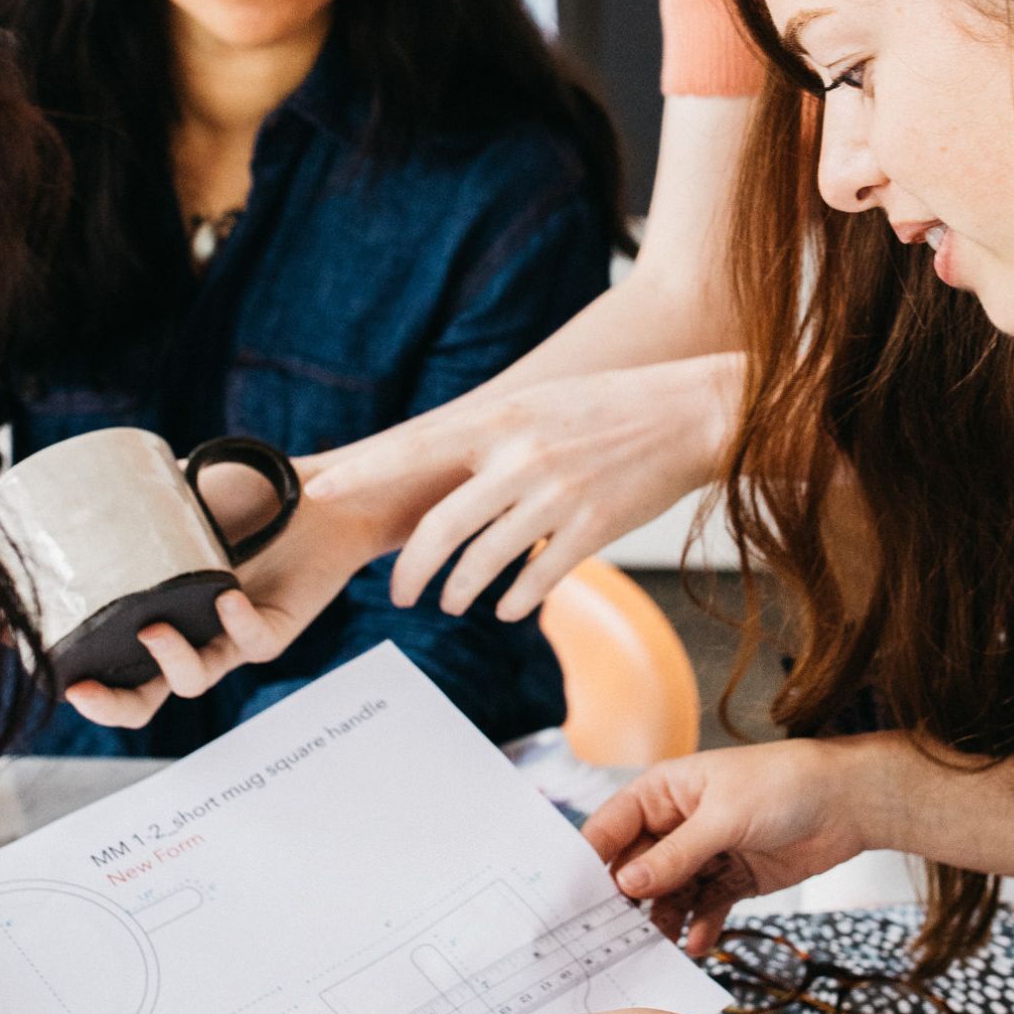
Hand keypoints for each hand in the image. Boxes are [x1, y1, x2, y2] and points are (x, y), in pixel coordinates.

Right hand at [63, 486, 382, 729]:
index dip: (66, 666)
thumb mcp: (171, 499)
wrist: (307, 490)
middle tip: (80, 689)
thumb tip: (58, 496)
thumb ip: (126, 505)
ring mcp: (228, 638)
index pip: (104, 661)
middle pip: (142, 698)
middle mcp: (187, 636)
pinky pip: (252, 641)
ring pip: (193, 680)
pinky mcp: (273, 630)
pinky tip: (228, 596)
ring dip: (169, 662)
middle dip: (109, 705)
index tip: (23, 649)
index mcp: (152, 613)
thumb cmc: (237, 496)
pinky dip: (237, 623)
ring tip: (154, 629)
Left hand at [305, 355, 743, 621]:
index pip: (415, 449)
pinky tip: (509, 608)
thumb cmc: (609, 409)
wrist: (691, 413)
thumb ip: (487, 437)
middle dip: (412, 570)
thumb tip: (434, 468)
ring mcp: (558, 494)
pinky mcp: (595, 526)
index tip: (321, 492)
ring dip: (461, 591)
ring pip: (485, 560)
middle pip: (441, 526)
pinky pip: (539, 578)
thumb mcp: (537, 405)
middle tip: (399, 596)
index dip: (365, 473)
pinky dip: (517, 600)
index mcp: (501, 419)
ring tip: (453, 603)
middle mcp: (521, 456)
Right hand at [583, 737, 880, 954]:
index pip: (611, 829)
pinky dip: (699, 927)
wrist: (849, 802)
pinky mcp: (731, 878)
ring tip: (656, 948)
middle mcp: (676, 824)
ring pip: (667, 895)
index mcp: (663, 792)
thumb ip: (675, 854)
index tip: (572, 902)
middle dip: (625, 903)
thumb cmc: (784, 784)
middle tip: (610, 939)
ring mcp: (704, 853)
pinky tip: (697, 944)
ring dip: (662, 921)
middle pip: (635, 869)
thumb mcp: (723, 817)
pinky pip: (703, 908)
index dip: (590, 864)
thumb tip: (626, 882)